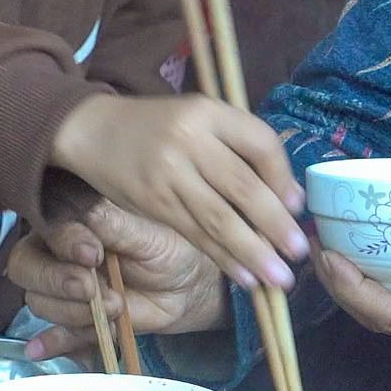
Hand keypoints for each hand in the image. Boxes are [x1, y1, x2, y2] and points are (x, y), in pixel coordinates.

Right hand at [11, 196, 228, 349]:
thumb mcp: (145, 230)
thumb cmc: (169, 246)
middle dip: (56, 281)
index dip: (62, 241)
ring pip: (40, 302)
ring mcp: (63, 289)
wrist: (189, 286)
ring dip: (74, 311)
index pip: (46, 227)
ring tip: (117, 308)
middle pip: (25, 267)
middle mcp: (56, 253)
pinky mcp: (75, 321)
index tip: (92, 254)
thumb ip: (110, 222)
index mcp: (70, 220)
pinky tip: (40, 350)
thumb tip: (79, 213)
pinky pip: (54, 335)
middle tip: (91, 290)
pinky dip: (50, 342)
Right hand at [48, 93, 306, 289]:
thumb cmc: (156, 126)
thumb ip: (237, 146)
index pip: (260, 143)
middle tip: (300, 253)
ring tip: (279, 278)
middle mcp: (189, 140)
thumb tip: (287, 196)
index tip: (298, 206)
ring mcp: (168, 173)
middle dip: (276, 225)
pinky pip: (195, 234)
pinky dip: (222, 257)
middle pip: (244, 187)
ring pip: (219, 218)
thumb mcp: (197, 117)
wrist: (91, 130)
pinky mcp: (152, 203)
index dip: (284, 177)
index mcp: (207, 112)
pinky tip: (244, 276)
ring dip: (254, 252)